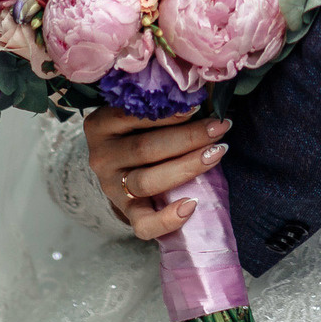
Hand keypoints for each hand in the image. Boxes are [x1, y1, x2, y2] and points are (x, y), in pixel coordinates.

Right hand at [84, 107, 229, 240]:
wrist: (119, 168)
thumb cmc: (138, 131)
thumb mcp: (136, 114)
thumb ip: (158, 107)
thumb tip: (198, 97)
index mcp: (101, 125)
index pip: (131, 116)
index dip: (166, 113)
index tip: (197, 106)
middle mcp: (101, 157)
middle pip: (145, 149)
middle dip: (188, 138)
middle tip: (219, 128)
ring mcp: (111, 187)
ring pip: (147, 182)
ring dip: (186, 168)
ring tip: (216, 154)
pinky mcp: (125, 213)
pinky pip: (144, 224)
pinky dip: (168, 219)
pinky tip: (191, 205)